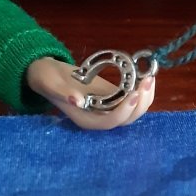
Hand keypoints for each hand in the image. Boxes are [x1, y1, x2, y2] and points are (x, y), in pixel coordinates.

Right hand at [26, 57, 155, 130]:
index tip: (133, 93)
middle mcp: (100, 118)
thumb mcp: (50, 83)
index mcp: (86, 119)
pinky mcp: (115, 98)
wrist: (48, 73)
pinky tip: (145, 76)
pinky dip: (142, 90)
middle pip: (127, 119)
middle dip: (140, 103)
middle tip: (147, 80)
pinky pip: (133, 100)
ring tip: (149, 77)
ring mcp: (109, 109)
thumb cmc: (46, 79)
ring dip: (145, 97)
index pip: (110, 122)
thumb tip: (77, 100)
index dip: (123, 111)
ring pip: (134, 111)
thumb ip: (62, 93)